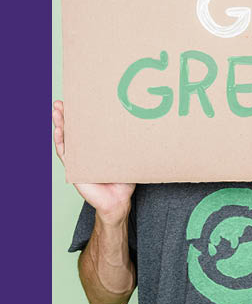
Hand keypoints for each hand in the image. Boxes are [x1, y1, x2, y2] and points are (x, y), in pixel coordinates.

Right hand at [53, 100, 135, 222]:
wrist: (118, 201)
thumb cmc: (124, 181)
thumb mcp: (128, 159)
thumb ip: (130, 146)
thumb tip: (144, 128)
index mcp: (96, 148)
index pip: (86, 129)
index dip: (81, 116)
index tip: (78, 101)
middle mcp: (84, 153)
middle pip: (73, 131)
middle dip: (66, 116)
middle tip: (62, 102)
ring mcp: (78, 160)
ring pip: (66, 139)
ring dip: (59, 125)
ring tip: (56, 111)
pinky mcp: (74, 170)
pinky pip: (65, 154)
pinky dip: (61, 142)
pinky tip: (58, 131)